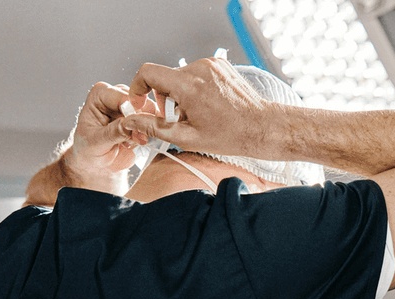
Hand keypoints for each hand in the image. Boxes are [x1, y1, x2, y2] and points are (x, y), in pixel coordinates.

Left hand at [65, 82, 150, 177]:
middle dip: (141, 121)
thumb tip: (128, 123)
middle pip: (140, 101)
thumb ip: (113, 132)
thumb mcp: (97, 142)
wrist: (97, 164)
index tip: (134, 128)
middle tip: (136, 137)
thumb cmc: (88, 150)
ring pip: (150, 111)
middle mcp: (116, 95)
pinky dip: (148, 133)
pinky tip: (135, 142)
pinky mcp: (141, 118)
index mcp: (100, 95)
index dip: (132, 111)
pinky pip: (153, 122)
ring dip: (145, 128)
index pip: (123, 96)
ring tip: (132, 141)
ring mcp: (130, 106)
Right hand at [121, 58, 279, 160]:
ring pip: (180, 76)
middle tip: (175, 118)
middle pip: (165, 77)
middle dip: (163, 98)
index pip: (148, 72)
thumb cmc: (231, 135)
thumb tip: (133, 120)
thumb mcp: (186, 137)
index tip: (140, 101)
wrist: (261, 127)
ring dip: (180, 95)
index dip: (138, 87)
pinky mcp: (220, 65)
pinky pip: (196, 74)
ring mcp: (211, 64)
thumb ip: (154, 127)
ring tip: (194, 114)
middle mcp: (200, 68)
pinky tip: (206, 106)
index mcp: (189, 85)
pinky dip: (194, 88)